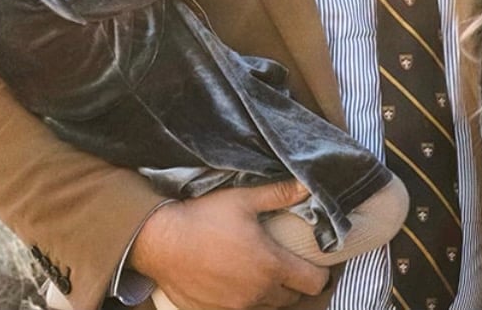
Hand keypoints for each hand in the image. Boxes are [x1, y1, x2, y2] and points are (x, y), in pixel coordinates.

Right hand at [131, 180, 328, 309]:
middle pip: (291, 299)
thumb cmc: (205, 217)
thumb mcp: (245, 199)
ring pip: (266, 307)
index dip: (319, 274)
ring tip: (261, 270)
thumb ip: (280, 194)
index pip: (312, 283)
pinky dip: (243, 300)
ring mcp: (233, 308)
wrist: (162, 241)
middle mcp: (256, 294)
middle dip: (294, 283)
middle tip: (287, 263)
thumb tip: (308, 184)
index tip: (316, 262)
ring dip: (269, 293)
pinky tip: (234, 281)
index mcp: (270, 266)